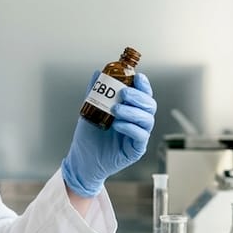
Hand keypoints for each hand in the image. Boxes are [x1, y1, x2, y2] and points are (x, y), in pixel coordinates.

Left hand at [60, 71, 155, 197]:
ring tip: (115, 110)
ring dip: (132, 111)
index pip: (144, 94)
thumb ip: (95, 92)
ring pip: (147, 119)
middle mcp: (137, 121)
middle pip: (150, 105)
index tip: (137, 77)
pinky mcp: (136, 149)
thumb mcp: (90, 110)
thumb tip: (98, 73)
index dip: (143, 85)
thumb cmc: (88, 137)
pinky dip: (130, 127)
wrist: (82, 159)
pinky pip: (140, 136)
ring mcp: (138, 135)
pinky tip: (117, 125)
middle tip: (123, 94)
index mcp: (130, 110)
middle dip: (139, 96)